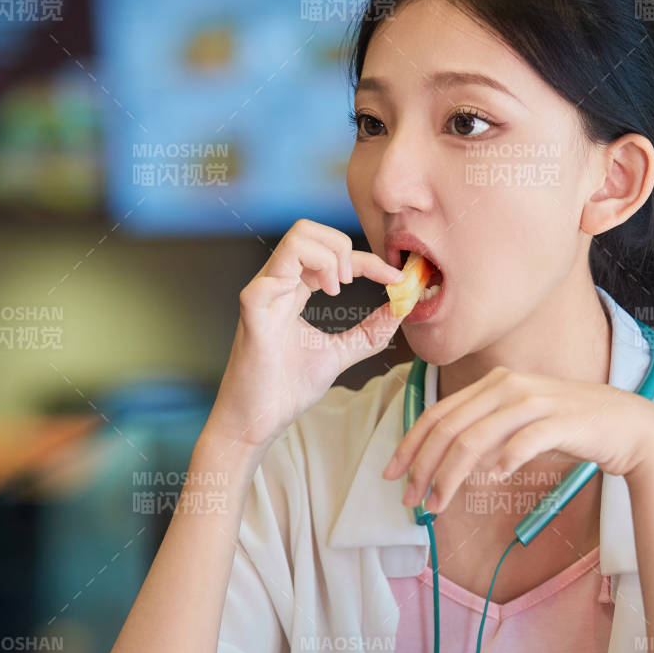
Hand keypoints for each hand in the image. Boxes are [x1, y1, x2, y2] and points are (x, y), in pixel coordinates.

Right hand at [208, 219, 406, 449]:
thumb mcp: (340, 353)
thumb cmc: (286, 388)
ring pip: (294, 240)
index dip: (369, 261)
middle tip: (354, 282)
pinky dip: (305, 275)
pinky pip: (270, 278)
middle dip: (343, 246)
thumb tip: (401, 310)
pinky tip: (323, 296)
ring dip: (329, 257)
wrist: (256, 422)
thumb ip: (369, 332)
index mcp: (293, 291)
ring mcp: (262, 296)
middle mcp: (276, 286)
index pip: (331, 254)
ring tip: (339, 288)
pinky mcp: (252, 314)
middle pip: (306, 230)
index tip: (398, 280)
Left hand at [381, 367, 653, 513]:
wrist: (629, 426)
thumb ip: (485, 433)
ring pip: (476, 438)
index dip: (410, 445)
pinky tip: (494, 479)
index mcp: (495, 382)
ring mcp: (536, 401)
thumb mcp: (520, 423)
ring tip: (439, 504)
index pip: (439, 413)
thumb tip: (446, 462)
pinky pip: (523, 441)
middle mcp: (510, 385)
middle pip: (450, 427)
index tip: (392, 475)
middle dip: (423, 467)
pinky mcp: (561, 421)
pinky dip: (504, 460)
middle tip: (411, 501)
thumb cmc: (571, 428)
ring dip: (451, 475)